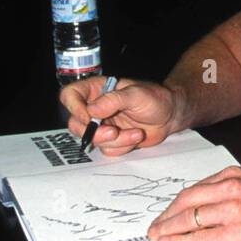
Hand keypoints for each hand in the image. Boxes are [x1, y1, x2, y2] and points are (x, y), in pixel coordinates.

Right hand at [59, 75, 182, 154]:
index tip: (88, 117)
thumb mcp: (136, 94)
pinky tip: (135, 136)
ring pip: (92, 140)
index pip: (70, 95)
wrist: (170, 116)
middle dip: (95, 132)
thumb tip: (92, 110)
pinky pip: (107, 150)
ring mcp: (102, 126)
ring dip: (115, 141)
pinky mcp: (111, 140)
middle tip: (113, 132)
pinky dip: (122, 146)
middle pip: (75, 124)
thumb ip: (113, 100)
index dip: (73, 107)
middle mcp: (95, 108)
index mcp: (96, 90)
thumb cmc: (155, 98)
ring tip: (135, 132)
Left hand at [146, 166, 240, 240]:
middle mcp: (230, 189)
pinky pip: (200, 238)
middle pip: (187, 201)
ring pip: (189, 219)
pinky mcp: (235, 233)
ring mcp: (232, 210)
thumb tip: (205, 205)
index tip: (167, 212)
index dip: (177, 203)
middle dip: (166, 215)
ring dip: (168, 230)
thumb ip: (231, 191)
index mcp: (234, 176)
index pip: (195, 188)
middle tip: (155, 225)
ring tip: (157, 236)